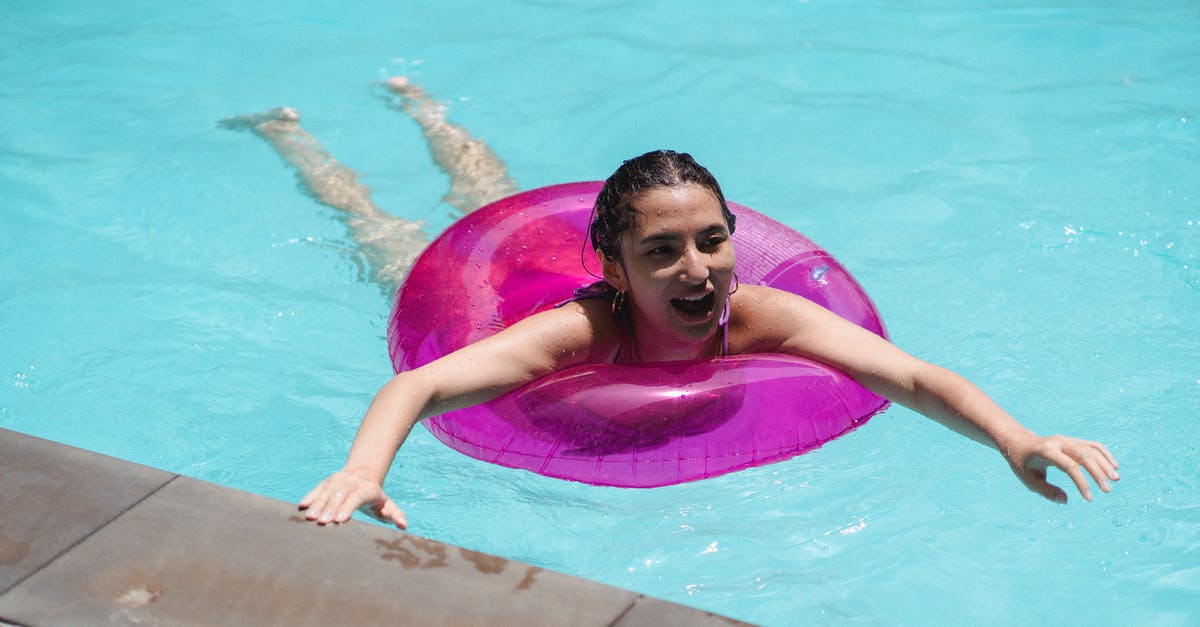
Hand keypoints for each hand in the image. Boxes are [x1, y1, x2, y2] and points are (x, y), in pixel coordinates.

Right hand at [299, 468, 407, 528]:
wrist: (363, 473)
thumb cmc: (375, 496)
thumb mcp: (387, 504)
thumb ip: (395, 514)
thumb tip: (403, 525)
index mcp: (366, 489)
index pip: (356, 498)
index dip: (348, 508)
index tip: (340, 520)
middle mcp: (350, 483)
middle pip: (339, 496)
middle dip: (330, 509)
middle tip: (322, 523)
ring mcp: (337, 481)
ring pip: (326, 492)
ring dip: (317, 505)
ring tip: (310, 518)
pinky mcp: (326, 482)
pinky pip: (317, 490)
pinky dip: (309, 497)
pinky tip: (301, 508)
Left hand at [1005, 434, 1119, 502]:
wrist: (1019, 442)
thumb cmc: (1022, 463)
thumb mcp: (1029, 480)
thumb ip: (1046, 491)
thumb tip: (1065, 500)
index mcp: (1046, 452)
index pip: (1069, 466)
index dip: (1081, 482)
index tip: (1089, 498)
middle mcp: (1059, 443)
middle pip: (1084, 456)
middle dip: (1098, 473)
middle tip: (1108, 490)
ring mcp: (1067, 440)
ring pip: (1091, 449)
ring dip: (1105, 463)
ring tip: (1115, 479)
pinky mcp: (1073, 441)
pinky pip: (1092, 445)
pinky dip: (1104, 454)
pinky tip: (1113, 466)